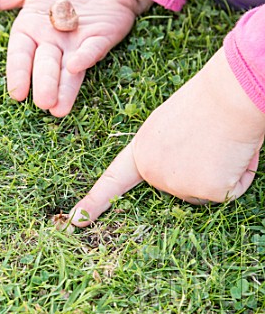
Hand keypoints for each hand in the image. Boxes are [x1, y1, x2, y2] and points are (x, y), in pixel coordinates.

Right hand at [0, 0, 148, 116]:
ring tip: (60, 109)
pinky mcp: (101, 39)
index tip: (16, 94)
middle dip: (45, 84)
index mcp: (34, 31)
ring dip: (66, 87)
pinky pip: (94, 49)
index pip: (22, 55)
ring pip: (70, 69)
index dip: (19, 73)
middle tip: (43, 104)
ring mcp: (79, 44)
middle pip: (47, 66)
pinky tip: (78, 66)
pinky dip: (87, 57)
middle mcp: (55, 43)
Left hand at [70, 48, 264, 225]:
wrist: (228, 93)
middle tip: (208, 140)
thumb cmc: (205, 102)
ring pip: (206, 192)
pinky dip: (239, 175)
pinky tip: (233, 151)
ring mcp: (176, 184)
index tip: (75, 220)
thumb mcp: (172, 126)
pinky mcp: (205, 191)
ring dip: (221, 172)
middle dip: (200, 172)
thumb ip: (167, 151)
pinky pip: (229, 192)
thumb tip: (184, 169)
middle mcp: (153, 171)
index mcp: (142, 151)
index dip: (95, 202)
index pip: (113, 181)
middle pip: (180, 190)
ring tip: (220, 142)